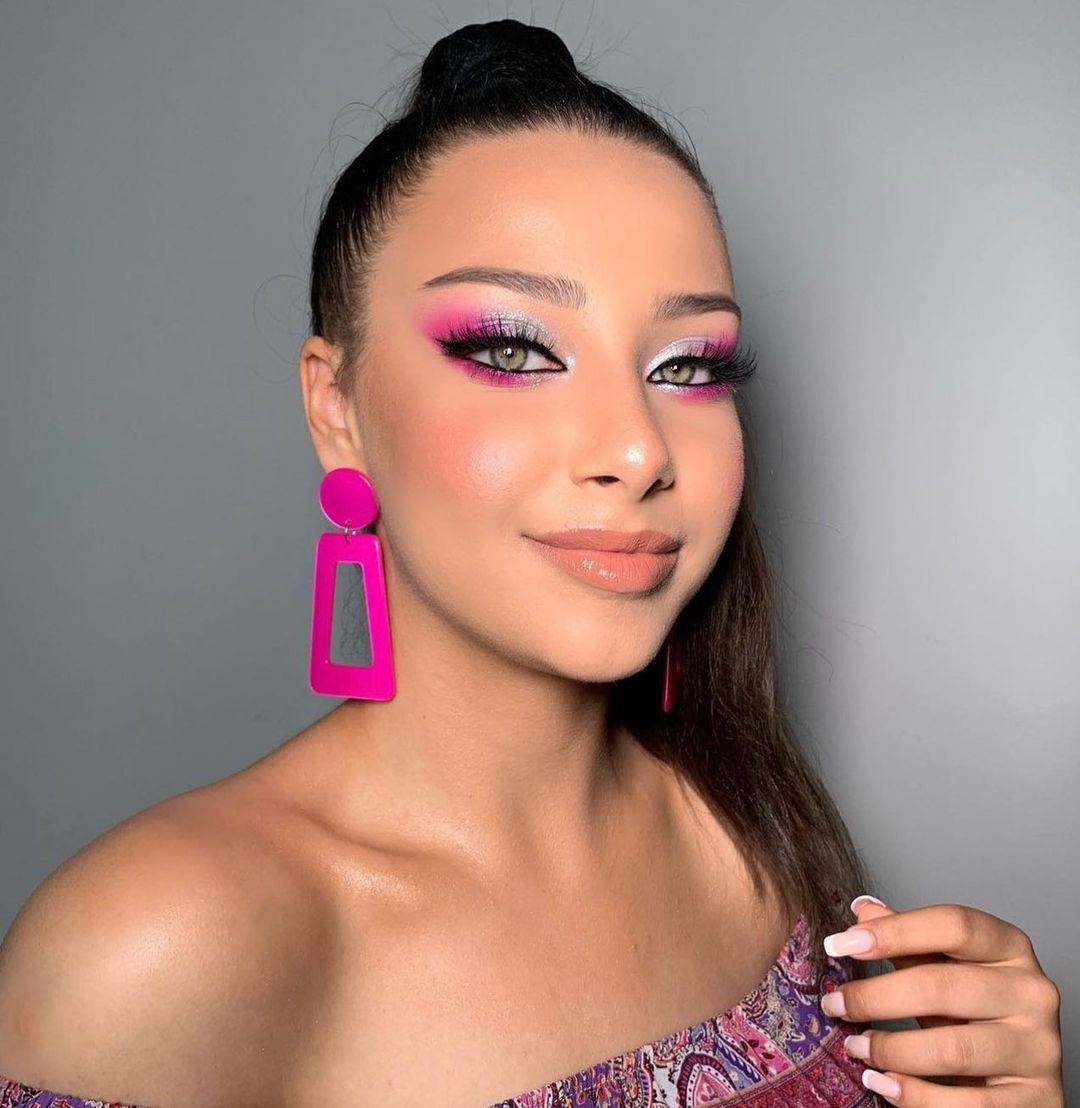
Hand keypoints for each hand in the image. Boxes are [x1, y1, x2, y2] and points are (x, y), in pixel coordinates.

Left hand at [819, 895, 1063, 1104]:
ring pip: (953, 1049)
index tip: (839, 944)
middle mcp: (1031, 993)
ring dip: (891, 1050)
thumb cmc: (977, 1013)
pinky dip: (917, 1097)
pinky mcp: (1038, 1101)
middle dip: (876, 997)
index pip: (953, 925)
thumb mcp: (944, 970)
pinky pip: (968, 1104)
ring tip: (856, 1047)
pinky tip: (883, 1083)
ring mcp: (1039, 1049)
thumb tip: (863, 911)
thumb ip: (909, 942)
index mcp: (1010, 947)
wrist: (1023, 1078)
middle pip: (942, 986)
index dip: (893, 931)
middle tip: (835, 1004)